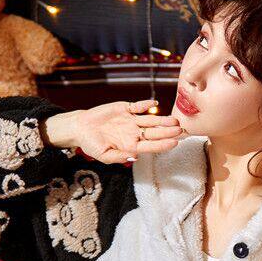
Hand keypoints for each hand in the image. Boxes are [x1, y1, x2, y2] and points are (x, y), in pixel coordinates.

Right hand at [44, 99, 182, 164]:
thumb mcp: (103, 155)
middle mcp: (134, 133)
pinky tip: (154, 104)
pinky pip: (138, 106)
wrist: (81, 128)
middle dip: (168, 132)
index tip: (174, 143)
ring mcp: (131, 121)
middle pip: (155, 133)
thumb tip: (135, 156)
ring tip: (174, 120)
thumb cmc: (91, 145)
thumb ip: (119, 157)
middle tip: (180, 130)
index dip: (163, 145)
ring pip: (150, 120)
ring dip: (162, 120)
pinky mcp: (125, 108)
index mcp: (131, 146)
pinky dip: (145, 104)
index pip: (151, 146)